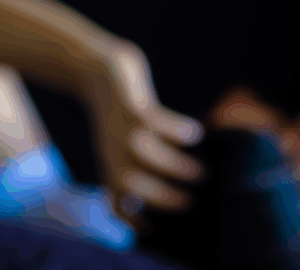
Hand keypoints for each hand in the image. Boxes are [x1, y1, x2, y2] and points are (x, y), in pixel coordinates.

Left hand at [94, 44, 203, 227]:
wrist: (98, 69)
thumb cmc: (119, 112)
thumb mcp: (121, 143)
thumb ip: (139, 168)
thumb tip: (170, 190)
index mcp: (110, 162)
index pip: (115, 198)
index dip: (131, 218)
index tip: (154, 229)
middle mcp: (113, 148)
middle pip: (129, 181)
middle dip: (161, 197)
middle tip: (191, 202)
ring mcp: (120, 125)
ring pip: (144, 151)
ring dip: (174, 164)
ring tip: (201, 171)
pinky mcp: (130, 101)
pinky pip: (154, 119)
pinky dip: (176, 129)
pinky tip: (197, 133)